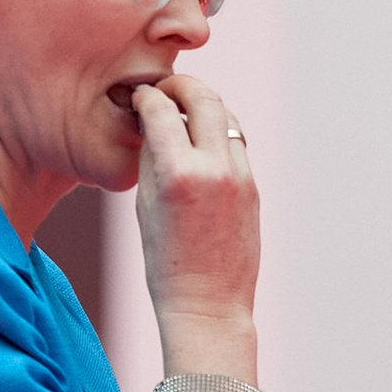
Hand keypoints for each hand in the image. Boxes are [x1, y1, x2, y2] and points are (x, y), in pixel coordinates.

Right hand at [134, 74, 258, 364]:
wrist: (208, 305)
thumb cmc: (165, 262)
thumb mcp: (145, 205)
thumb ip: (152, 157)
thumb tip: (155, 120)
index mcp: (178, 174)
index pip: (161, 109)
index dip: (146, 95)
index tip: (138, 97)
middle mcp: (214, 170)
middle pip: (204, 98)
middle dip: (182, 86)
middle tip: (165, 90)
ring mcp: (240, 178)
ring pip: (226, 118)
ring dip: (204, 107)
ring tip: (184, 113)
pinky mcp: (253, 190)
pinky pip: (237, 145)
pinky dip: (219, 134)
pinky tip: (202, 143)